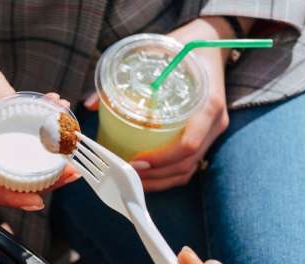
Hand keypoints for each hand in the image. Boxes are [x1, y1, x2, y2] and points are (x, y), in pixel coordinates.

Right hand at [0, 36, 77, 209]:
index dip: (8, 198)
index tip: (35, 200)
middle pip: (10, 180)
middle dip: (43, 182)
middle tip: (70, 172)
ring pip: (25, 158)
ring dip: (52, 155)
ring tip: (73, 142)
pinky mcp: (8, 120)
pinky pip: (30, 128)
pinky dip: (48, 120)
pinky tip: (59, 106)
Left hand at [85, 17, 236, 191]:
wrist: (209, 41)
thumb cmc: (181, 48)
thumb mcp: (154, 54)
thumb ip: (125, 75)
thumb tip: (91, 104)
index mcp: (207, 104)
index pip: (188, 144)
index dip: (162, 159)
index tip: (136, 161)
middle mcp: (213, 122)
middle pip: (186, 164)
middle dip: (155, 176)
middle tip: (125, 176)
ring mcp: (212, 131)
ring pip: (187, 169)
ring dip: (160, 181)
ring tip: (132, 180)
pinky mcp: (205, 136)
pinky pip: (188, 165)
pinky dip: (167, 176)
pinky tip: (146, 176)